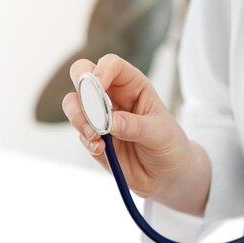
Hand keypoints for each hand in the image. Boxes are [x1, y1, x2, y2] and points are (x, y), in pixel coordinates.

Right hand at [62, 54, 210, 215]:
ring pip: (73, 104)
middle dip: (80, 86)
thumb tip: (110, 122)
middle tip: (88, 105)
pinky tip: (101, 150)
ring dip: (79, 118)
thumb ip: (135, 126)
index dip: (101, 71)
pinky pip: (80, 134)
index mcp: (133, 86)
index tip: (98, 86)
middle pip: (83, 74)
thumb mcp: (160, 134)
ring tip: (95, 136)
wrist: (167, 177)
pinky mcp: (94, 139)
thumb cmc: (170, 147)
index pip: (111, 65)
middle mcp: (113, 97)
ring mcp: (100, 118)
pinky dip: (86, 141)